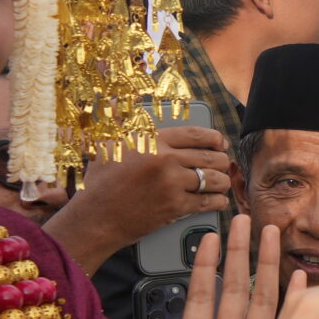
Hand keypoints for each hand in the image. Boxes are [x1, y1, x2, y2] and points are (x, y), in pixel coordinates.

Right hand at [40, 126, 231, 271]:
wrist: (96, 218)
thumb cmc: (100, 182)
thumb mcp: (107, 144)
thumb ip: (119, 121)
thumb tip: (119, 99)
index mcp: (153, 140)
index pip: (196, 134)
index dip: (214, 138)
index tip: (220, 143)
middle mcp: (166, 160)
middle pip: (209, 156)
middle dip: (221, 161)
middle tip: (223, 164)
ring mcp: (172, 184)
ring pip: (213, 179)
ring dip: (222, 181)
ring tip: (221, 182)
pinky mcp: (175, 207)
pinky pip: (207, 201)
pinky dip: (217, 201)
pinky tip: (218, 200)